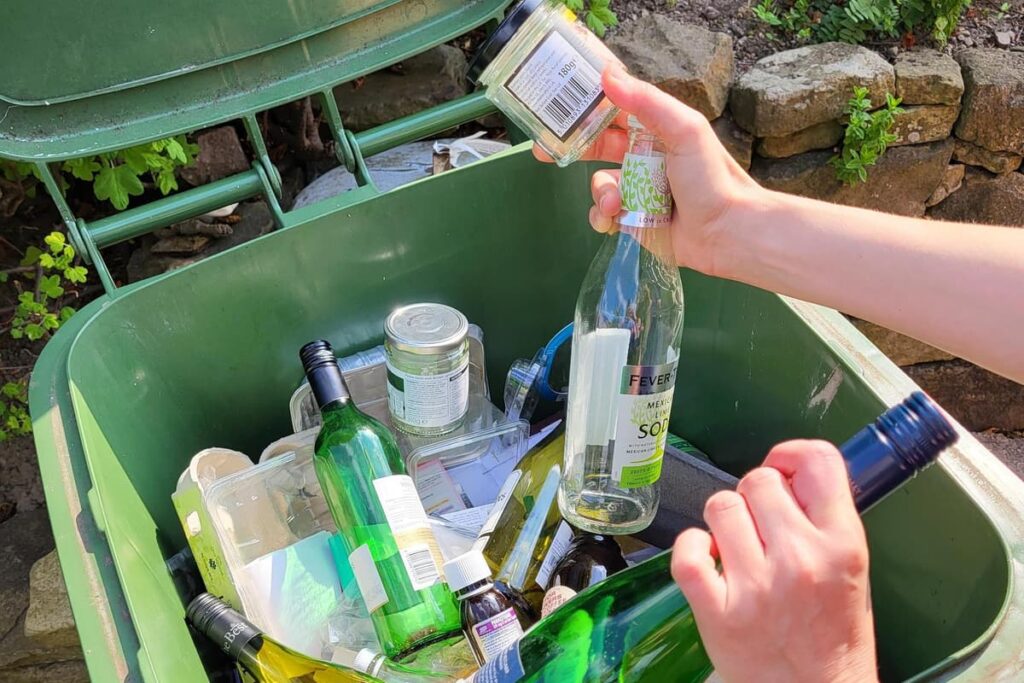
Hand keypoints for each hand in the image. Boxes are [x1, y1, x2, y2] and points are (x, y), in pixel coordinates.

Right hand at [533, 66, 762, 274]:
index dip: (586, 108)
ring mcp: (636, 189)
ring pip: (597, 184)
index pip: (614, 111)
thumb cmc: (710, 177)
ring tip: (617, 205)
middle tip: (543, 151)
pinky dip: (602, 218)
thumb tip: (606, 74)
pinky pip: (602, 214)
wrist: (726, 232)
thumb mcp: (683, 129)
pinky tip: (614, 221)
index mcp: (655, 130)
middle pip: (596, 146)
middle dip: (571, 148)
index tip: (558, 106)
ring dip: (601, 193)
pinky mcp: (631, 220)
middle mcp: (642, 156)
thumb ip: (646, 102)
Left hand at [670, 440, 877, 682]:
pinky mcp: (717, 611)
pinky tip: (708, 560)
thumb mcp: (850, 571)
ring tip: (738, 547)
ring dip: (725, 521)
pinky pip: (687, 550)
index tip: (782, 466)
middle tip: (761, 526)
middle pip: (759, 480)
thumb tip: (785, 473)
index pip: (819, 463)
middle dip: (756, 497)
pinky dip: (691, 548)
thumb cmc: (832, 638)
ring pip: (720, 506)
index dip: (792, 455)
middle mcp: (799, 560)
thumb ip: (823, 520)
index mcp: (842, 546)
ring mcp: (755, 586)